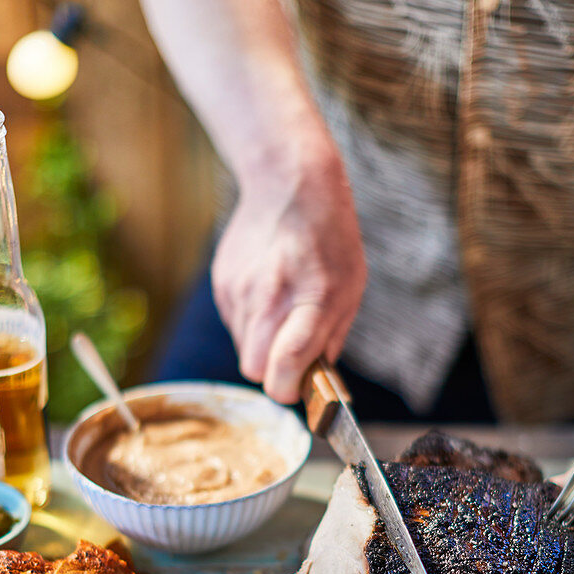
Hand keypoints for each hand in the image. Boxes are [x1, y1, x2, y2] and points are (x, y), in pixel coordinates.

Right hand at [211, 136, 366, 402]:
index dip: (290, 389)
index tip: (298, 388)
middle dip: (272, 372)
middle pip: (254, 369)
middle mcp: (270, 297)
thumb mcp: (351, 287)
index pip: (286, 364)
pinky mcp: (222, 284)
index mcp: (312, 300)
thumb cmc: (329, 239)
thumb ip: (331, 337)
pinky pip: (234, 324)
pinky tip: (267, 291)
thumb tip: (317, 378)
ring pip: (242, 348)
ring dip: (262, 343)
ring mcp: (240, 291)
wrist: (289, 184)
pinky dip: (250, 321)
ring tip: (282, 309)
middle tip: (290, 357)